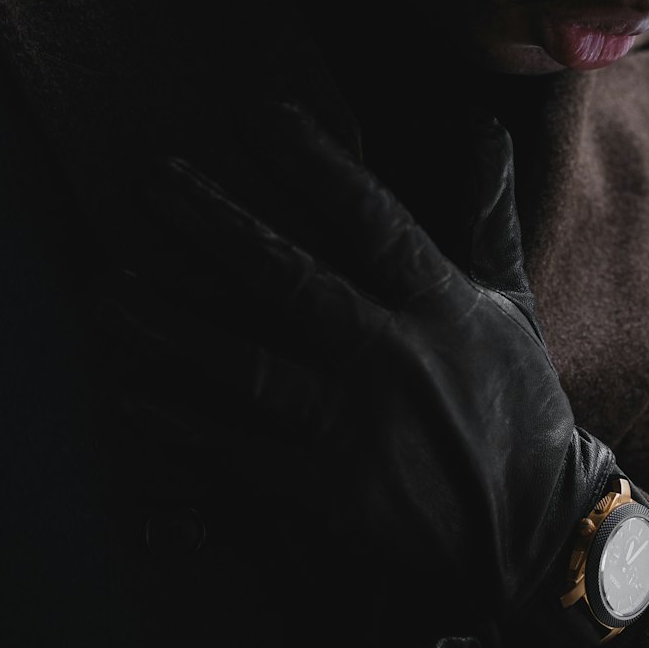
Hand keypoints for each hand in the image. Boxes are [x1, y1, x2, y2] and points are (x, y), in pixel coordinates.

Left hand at [95, 99, 618, 617]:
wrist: (536, 533)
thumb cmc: (516, 411)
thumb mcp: (511, 308)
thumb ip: (486, 216)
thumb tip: (481, 123)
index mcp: (443, 306)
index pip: (370, 218)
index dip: (313, 162)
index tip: (256, 115)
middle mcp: (397, 357)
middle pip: (289, 278)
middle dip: (213, 225)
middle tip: (153, 180)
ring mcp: (360, 427)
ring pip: (247, 364)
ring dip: (172, 326)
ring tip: (112, 292)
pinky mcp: (331, 493)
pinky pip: (238, 449)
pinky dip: (180, 423)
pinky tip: (132, 395)